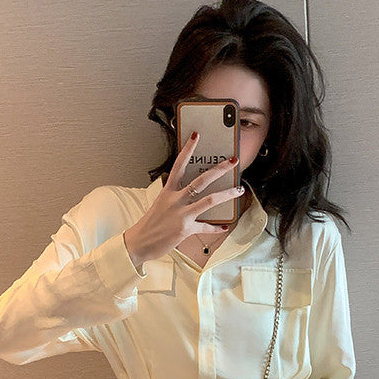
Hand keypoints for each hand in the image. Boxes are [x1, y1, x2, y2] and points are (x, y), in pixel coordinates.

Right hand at [123, 131, 244, 268]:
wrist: (139, 243)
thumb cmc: (150, 224)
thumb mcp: (161, 204)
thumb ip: (175, 197)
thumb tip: (191, 194)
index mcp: (168, 191)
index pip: (179, 164)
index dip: (188, 149)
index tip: (196, 135)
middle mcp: (175, 200)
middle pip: (202, 180)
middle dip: (220, 169)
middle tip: (233, 161)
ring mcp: (181, 214)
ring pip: (210, 200)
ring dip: (227, 194)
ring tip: (239, 190)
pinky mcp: (186, 229)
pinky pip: (206, 227)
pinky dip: (216, 227)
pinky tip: (224, 226)